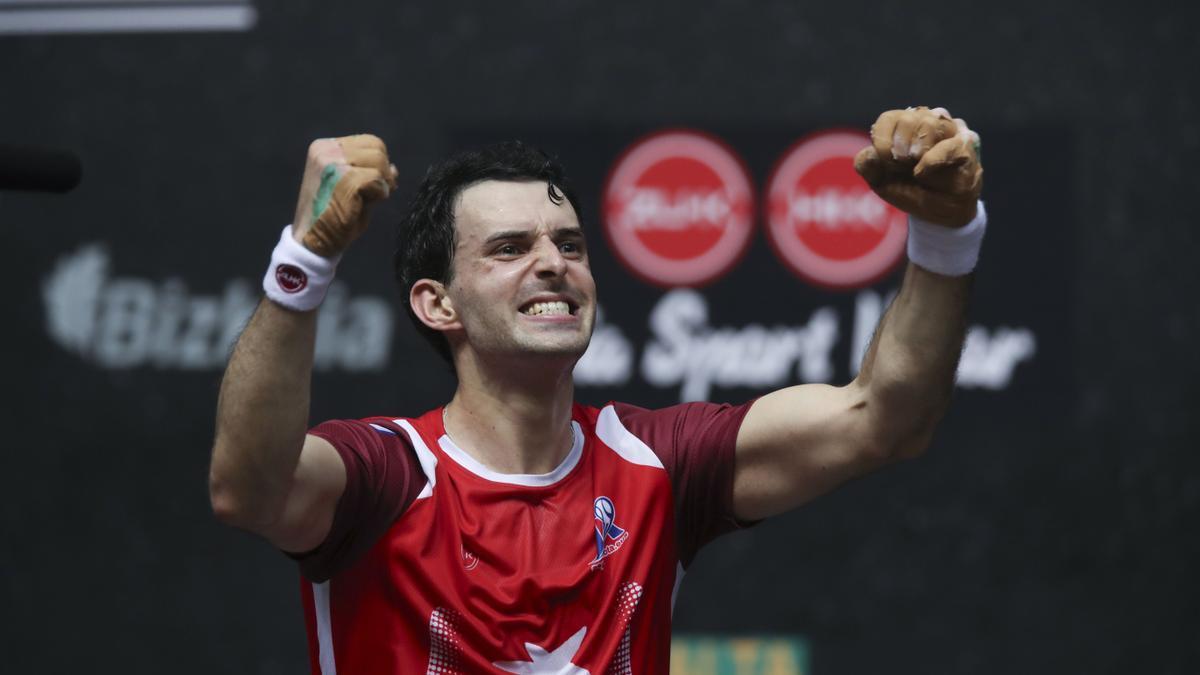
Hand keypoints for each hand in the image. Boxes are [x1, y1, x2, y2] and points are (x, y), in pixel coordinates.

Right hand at [291, 134, 398, 257]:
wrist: (311, 242)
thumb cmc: (331, 217)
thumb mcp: (351, 188)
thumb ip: (369, 173)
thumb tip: (394, 168)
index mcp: (324, 147)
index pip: (370, 142)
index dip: (380, 164)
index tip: (376, 185)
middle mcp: (326, 149)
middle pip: (377, 148)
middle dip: (383, 172)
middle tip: (376, 195)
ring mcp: (332, 162)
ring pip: (379, 161)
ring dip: (381, 183)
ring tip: (367, 200)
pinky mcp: (343, 178)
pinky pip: (376, 180)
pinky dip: (378, 194)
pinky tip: (364, 206)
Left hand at [854, 106, 982, 226]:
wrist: (938, 212)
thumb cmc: (910, 189)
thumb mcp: (881, 181)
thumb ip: (868, 166)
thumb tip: (870, 153)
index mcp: (904, 126)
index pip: (889, 118)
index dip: (882, 139)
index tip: (885, 160)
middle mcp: (928, 122)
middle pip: (908, 118)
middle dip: (899, 146)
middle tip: (901, 166)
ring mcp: (950, 130)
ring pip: (930, 124)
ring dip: (916, 150)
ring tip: (915, 170)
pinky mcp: (966, 146)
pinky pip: (950, 144)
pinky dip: (932, 159)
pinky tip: (922, 171)